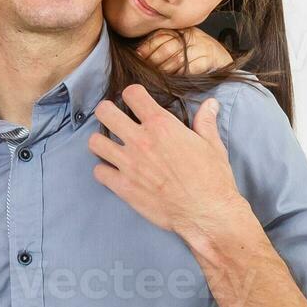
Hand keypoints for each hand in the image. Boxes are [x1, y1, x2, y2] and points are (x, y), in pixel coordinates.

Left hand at [89, 85, 243, 245]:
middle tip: (114, 119)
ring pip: (95, 142)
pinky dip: (104, 171)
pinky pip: (98, 172)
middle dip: (107, 112)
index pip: (132, 94)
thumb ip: (205, 121)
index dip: (132, 95)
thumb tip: (211, 104)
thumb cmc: (212, 178)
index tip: (135, 102)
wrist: (207, 213)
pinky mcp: (123, 187)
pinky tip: (114, 172)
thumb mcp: (212, 145)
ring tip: (111, 146)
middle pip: (105, 113)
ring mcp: (128, 164)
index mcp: (161, 125)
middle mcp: (140, 140)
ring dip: (101, 142)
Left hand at [135, 27, 233, 73]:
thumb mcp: (181, 44)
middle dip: (154, 61)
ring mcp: (202, 47)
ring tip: (157, 76)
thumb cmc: (198, 53)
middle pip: (168, 48)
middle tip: (146, 70)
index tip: (138, 55)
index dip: (148, 46)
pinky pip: (190, 68)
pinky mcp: (209, 59)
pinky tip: (174, 79)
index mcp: (183, 30)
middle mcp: (192, 36)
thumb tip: (139, 53)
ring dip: (165, 70)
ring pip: (177, 59)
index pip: (161, 35)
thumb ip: (163, 45)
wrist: (221, 59)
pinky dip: (180, 75)